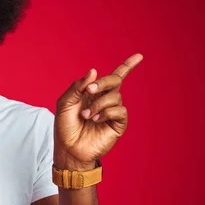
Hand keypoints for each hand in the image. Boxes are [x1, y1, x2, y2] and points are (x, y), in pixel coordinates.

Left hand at [54, 53, 142, 169]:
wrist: (68, 148)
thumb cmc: (65, 127)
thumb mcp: (65, 103)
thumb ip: (77, 87)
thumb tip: (94, 71)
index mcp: (94, 93)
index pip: (113, 78)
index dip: (127, 66)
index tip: (139, 56)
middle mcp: (105, 101)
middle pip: (115, 81)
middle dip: (103, 82)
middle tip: (90, 90)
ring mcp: (112, 113)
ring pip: (115, 97)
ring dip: (98, 104)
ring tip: (86, 115)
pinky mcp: (117, 125)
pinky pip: (120, 111)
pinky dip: (107, 112)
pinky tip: (96, 119)